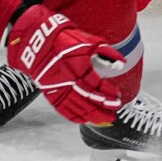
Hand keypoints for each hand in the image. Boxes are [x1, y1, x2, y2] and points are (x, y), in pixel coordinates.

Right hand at [6, 5, 124, 123]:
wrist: (38, 42)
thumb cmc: (67, 40)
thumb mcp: (88, 41)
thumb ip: (106, 52)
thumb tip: (123, 62)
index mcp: (78, 65)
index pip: (96, 84)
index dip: (108, 92)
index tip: (118, 97)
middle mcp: (68, 79)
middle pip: (87, 99)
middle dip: (101, 108)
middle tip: (113, 115)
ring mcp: (57, 87)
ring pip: (75, 106)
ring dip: (90, 115)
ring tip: (103, 120)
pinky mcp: (49, 92)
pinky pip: (61, 108)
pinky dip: (73, 116)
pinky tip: (83, 120)